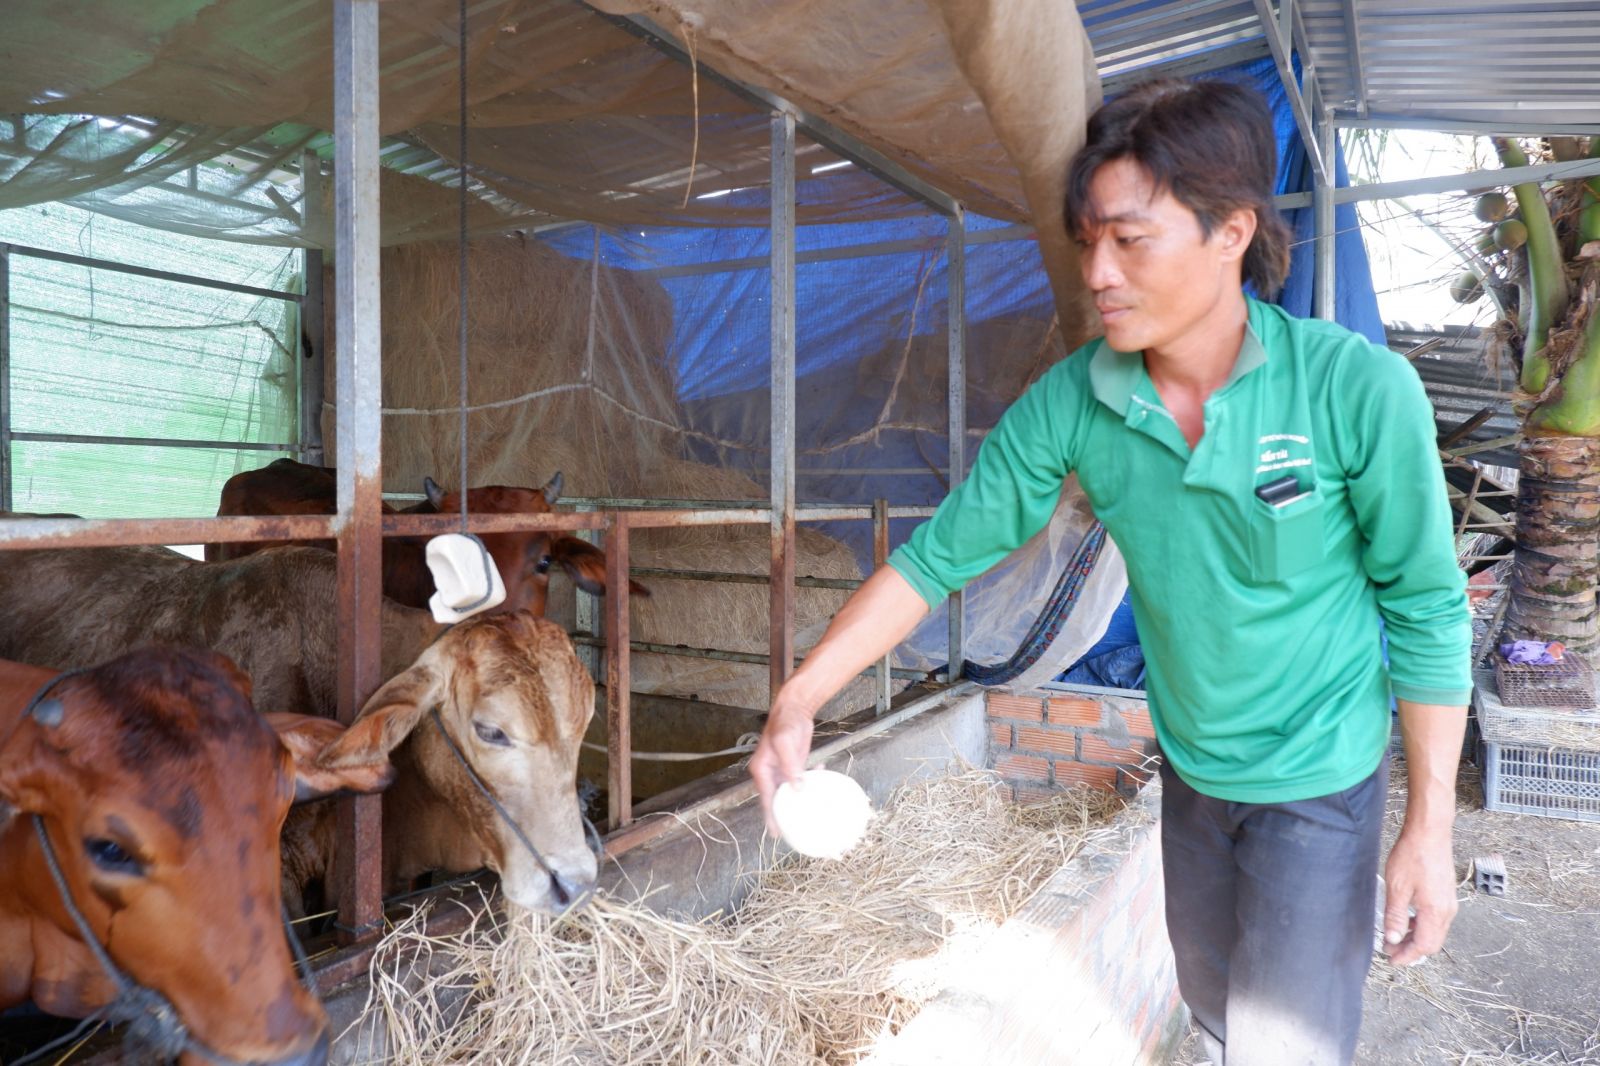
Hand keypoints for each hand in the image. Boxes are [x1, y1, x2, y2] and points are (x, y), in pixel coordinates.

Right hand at [749, 697, 814, 836]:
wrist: (794, 709)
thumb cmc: (785, 723)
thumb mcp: (785, 742)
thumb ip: (790, 764)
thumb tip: (797, 787)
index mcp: (761, 770)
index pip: (766, 799)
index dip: (771, 817)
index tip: (776, 833)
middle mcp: (769, 773)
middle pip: (776, 800)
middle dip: (785, 814)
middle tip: (796, 831)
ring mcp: (781, 770)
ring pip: (790, 792)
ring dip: (800, 800)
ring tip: (812, 813)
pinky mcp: (793, 766)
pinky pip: (800, 780)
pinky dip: (810, 781)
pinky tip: (821, 775)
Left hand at [1381, 824, 1458, 966]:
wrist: (1430, 833)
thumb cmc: (1413, 856)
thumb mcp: (1397, 888)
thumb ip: (1395, 916)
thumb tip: (1393, 939)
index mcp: (1436, 912)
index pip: (1424, 946)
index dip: (1407, 956)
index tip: (1391, 959)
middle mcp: (1447, 911)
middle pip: (1432, 942)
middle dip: (1412, 950)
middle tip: (1391, 951)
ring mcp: (1449, 903)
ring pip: (1435, 932)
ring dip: (1416, 938)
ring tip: (1395, 936)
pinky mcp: (1446, 895)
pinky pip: (1436, 919)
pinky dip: (1421, 926)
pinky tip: (1407, 920)